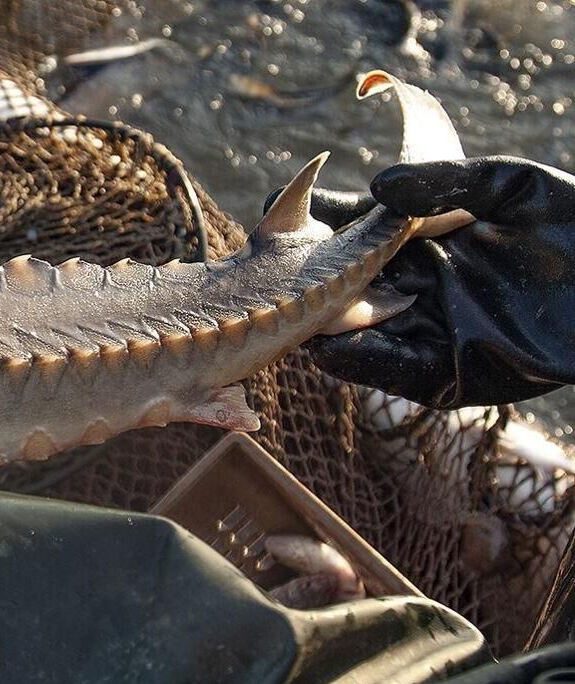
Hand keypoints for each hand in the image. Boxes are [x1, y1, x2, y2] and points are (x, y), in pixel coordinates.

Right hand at [285, 156, 574, 407]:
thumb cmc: (574, 223)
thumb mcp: (511, 188)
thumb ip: (446, 183)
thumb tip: (377, 188)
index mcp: (427, 243)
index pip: (357, 232)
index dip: (318, 224)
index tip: (274, 209)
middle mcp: (419, 288)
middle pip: (346, 285)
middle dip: (306, 279)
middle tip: (267, 269)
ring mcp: (431, 332)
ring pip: (361, 332)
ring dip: (323, 325)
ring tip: (285, 313)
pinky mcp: (449, 374)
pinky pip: (393, 370)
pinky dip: (360, 361)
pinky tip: (330, 349)